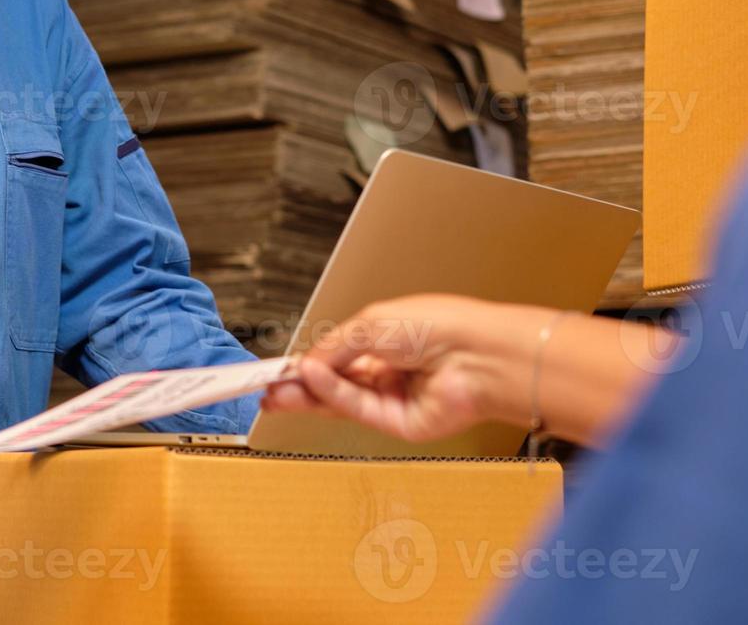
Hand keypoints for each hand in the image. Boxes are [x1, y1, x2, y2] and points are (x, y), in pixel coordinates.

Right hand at [261, 295, 495, 442]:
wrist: (478, 353)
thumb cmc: (439, 325)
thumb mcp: (371, 323)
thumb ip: (334, 347)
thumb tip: (306, 364)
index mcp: (387, 339)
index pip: (338, 355)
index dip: (308, 361)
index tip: (279, 367)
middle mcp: (391, 370)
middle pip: (336, 382)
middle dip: (301, 385)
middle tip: (268, 388)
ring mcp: (395, 398)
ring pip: (343, 400)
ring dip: (308, 395)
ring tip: (276, 392)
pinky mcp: (400, 424)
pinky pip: (359, 410)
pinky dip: (334, 395)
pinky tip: (312, 382)